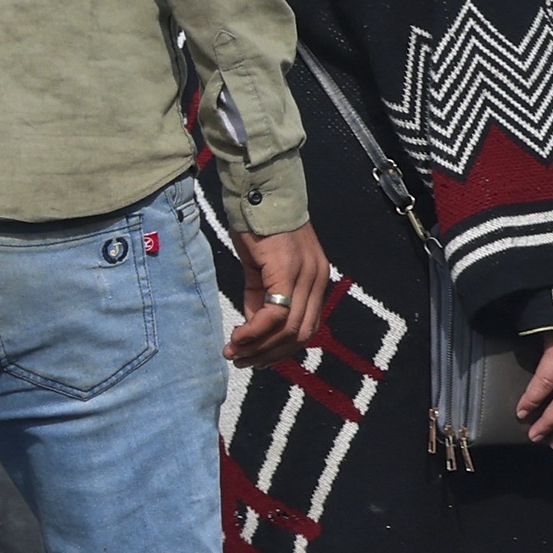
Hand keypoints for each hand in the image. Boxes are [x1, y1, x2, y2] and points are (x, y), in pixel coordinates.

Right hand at [223, 224, 335, 368]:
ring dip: (259, 348)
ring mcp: (306, 275)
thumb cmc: (258, 227)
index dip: (282, 349)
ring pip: (289, 330)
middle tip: (242, 361)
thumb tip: (254, 330)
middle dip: (270, 355)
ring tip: (234, 352)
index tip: (256, 359)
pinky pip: (274, 315)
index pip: (307, 327)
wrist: (257, 191)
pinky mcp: (288, 271)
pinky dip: (254, 332)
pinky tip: (237, 336)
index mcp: (317, 279)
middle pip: (301, 335)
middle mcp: (318, 279)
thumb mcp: (263, 270)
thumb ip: (262, 298)